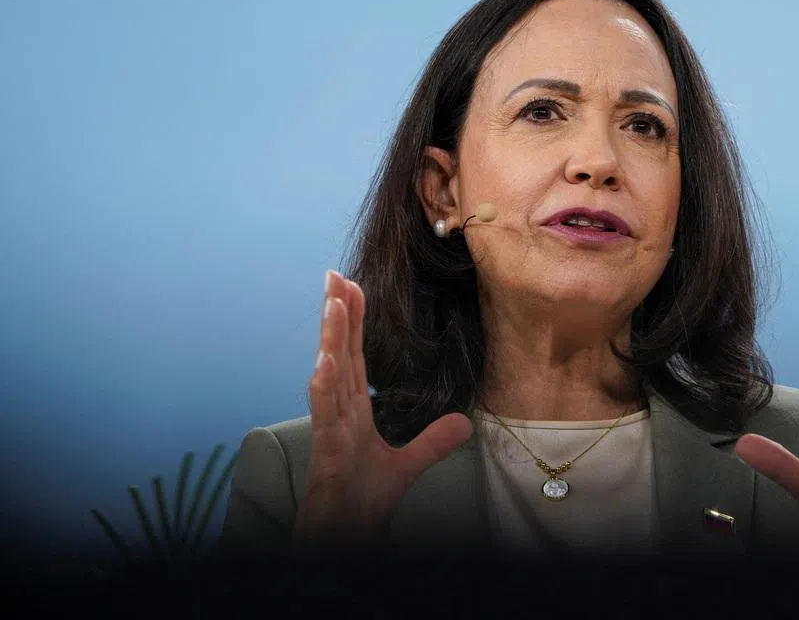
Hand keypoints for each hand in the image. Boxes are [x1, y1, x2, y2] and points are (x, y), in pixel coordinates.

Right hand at [292, 271, 472, 554]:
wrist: (346, 537)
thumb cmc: (363, 502)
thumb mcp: (408, 467)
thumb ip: (432, 443)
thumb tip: (464, 424)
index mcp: (352, 411)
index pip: (355, 357)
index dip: (353, 322)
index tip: (352, 286)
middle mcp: (338, 411)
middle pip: (338, 352)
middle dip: (336, 313)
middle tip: (334, 273)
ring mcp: (329, 427)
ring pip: (329, 372)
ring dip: (330, 336)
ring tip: (333, 299)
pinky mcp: (326, 448)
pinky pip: (324, 410)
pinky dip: (323, 383)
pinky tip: (325, 359)